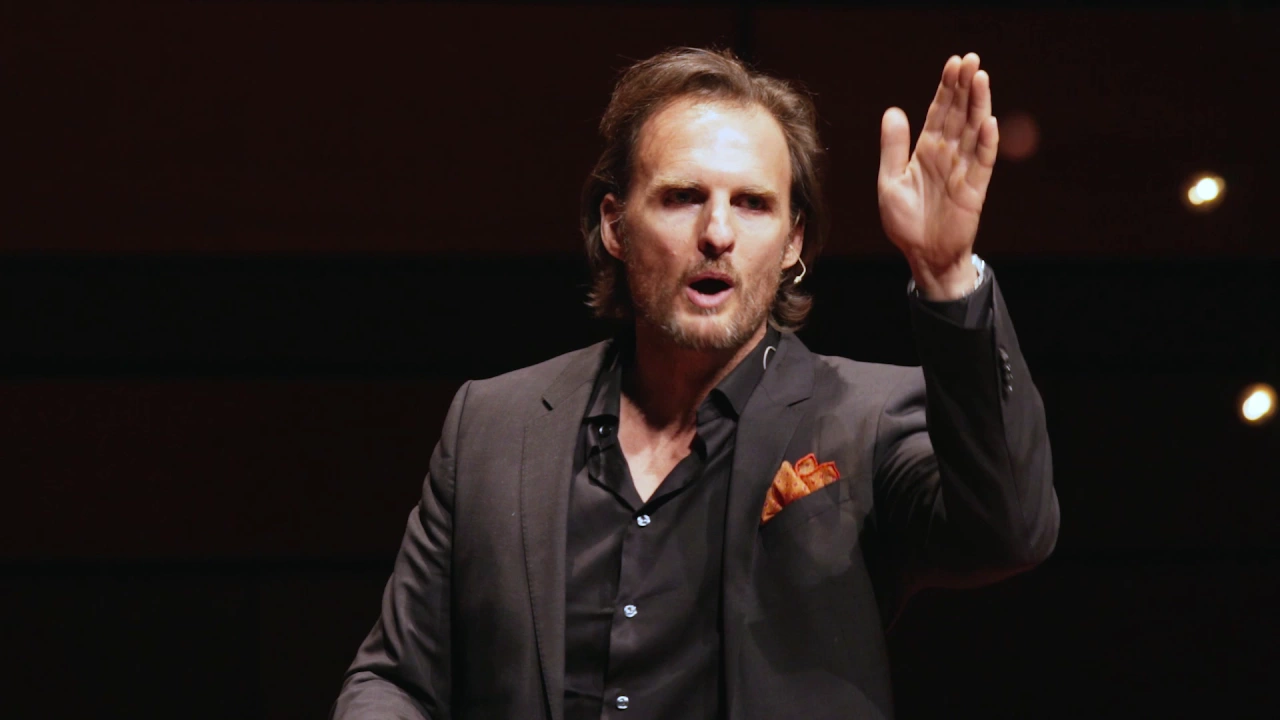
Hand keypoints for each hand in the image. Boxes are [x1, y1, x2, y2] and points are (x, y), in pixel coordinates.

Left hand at [878, 53, 997, 299]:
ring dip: (978, 105)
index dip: (946, 88)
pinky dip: (986, 143)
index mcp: (926, 151)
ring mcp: (963, 170)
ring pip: (973, 131)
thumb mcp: (890, 181)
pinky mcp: (974, 190)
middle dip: (964, 87)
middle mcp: (947, 155)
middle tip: (970, 59)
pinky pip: (982, 163)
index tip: (953, 64)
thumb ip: (893, 148)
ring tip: (981, 78)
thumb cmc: (905, 222)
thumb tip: (892, 111)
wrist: (922, 255)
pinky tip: (988, 121)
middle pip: (959, 114)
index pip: (939, 112)